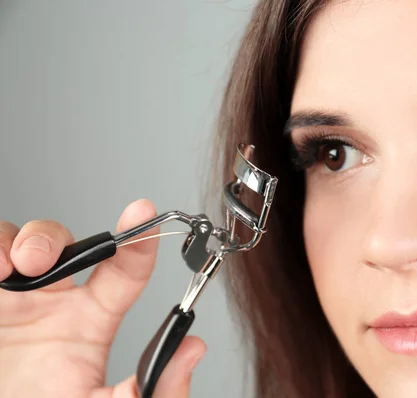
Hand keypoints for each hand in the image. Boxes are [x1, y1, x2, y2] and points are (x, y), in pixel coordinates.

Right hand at [0, 199, 205, 396]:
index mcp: (93, 321)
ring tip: (10, 268)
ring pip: (25, 244)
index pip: (124, 270)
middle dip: (51, 237)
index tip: (144, 212)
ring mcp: (21, 300)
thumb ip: (152, 387)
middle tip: (38, 260)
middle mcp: (59, 302)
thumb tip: (193, 350)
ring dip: (18, 243)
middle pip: (67, 245)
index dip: (138, 240)